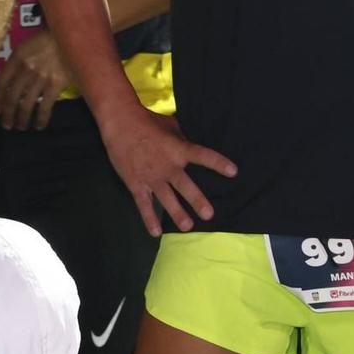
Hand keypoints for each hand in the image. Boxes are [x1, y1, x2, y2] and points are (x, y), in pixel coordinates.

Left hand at [0, 31, 72, 131]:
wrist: (75, 34)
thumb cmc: (53, 37)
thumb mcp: (31, 44)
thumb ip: (20, 61)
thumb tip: (11, 82)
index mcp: (18, 56)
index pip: (1, 82)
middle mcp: (27, 68)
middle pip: (12, 97)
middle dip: (8, 114)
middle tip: (6, 125)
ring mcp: (41, 77)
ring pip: (26, 104)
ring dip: (22, 119)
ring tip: (21, 127)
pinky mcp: (56, 84)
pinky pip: (45, 107)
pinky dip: (40, 119)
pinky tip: (38, 126)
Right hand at [102, 108, 237, 237]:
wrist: (120, 123)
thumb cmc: (146, 121)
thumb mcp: (170, 126)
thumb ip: (181, 140)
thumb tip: (188, 146)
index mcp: (178, 149)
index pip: (202, 156)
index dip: (218, 163)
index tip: (233, 172)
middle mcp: (167, 166)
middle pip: (185, 186)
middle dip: (197, 200)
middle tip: (209, 215)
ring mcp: (151, 177)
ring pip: (166, 199)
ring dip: (177, 214)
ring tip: (187, 227)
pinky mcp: (136, 184)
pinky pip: (144, 205)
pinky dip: (149, 219)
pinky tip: (155, 233)